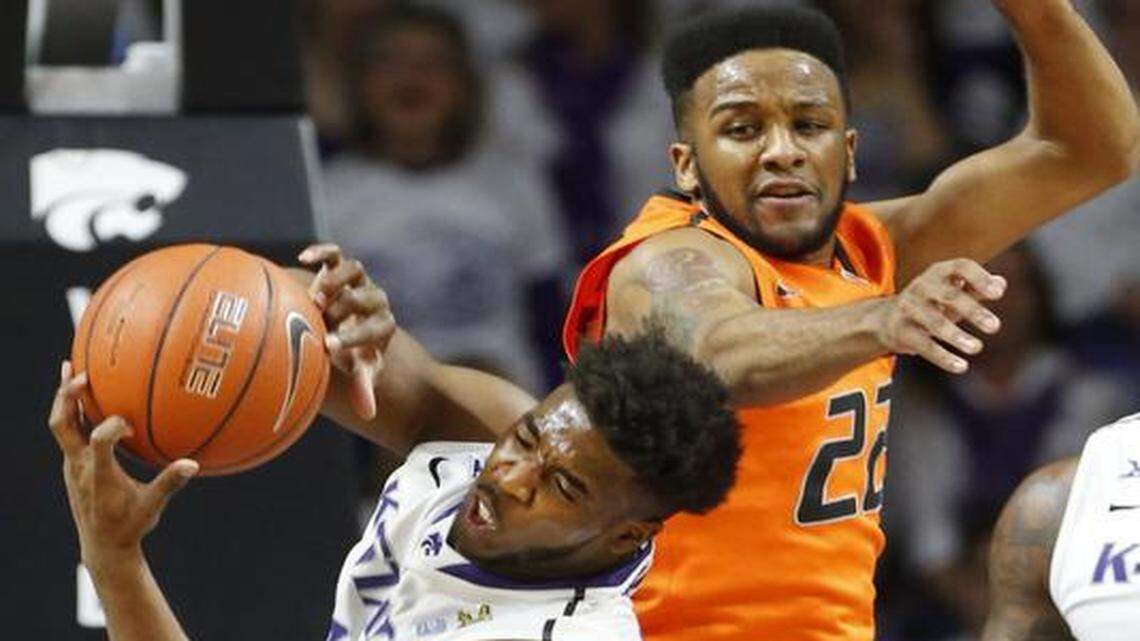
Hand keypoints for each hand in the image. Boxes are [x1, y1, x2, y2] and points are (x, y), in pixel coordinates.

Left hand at [48, 362, 197, 571]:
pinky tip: (87, 396)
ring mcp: (72, 465)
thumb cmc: (131, 526)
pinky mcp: (74, 465)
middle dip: (69, 397)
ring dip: (66, 398)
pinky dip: (75, 410)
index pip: (98, 442)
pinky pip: (70, 431)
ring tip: (72, 368)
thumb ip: (169, 483)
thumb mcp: (152, 507)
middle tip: (82, 372)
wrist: (102, 546)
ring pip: (61, 425)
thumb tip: (193, 463)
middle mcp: (79, 467)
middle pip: (62, 425)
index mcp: (98, 475)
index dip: (112, 427)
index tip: (130, 424)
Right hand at [298, 244, 396, 419]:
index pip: (376, 328)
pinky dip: (322, 252)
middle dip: (344, 308)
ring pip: (354, 269)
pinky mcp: (340, 266)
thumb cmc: (354, 351)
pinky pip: (334, 254)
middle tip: (320, 316)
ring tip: (313, 296)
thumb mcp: (359, 369)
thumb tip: (368, 414)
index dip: (354, 336)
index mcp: (383, 324)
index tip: (328, 346)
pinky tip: (302, 259)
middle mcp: (374, 299)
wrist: (349, 322)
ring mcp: (359, 280)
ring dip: (335, 281)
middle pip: (365, 297)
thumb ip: (363, 387)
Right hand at [878, 259, 1005, 372]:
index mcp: (939, 272)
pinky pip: (924, 345)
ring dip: (956, 335)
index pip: (961, 267)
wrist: (887, 318)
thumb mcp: (954, 292)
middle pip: (949, 296)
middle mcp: (922, 286)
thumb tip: (1001, 283)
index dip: (979, 278)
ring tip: (976, 347)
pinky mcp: (901, 331)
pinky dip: (943, 357)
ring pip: (934, 322)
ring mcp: (909, 308)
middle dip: (973, 311)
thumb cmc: (932, 302)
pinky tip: (961, 366)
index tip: (998, 294)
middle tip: (995, 327)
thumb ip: (977, 287)